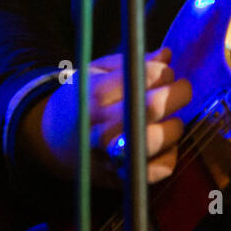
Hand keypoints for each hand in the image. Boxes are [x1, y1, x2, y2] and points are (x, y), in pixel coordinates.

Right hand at [20, 48, 191, 186]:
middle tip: (180, 90)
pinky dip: (168, 157)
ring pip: (158, 138)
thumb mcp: (98, 72)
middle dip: (178, 93)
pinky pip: (156, 170)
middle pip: (154, 106)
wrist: (50, 140)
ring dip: (175, 125)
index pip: (145, 76)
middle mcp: (102, 125)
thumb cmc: (81, 98)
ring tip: (170, 118)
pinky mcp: (119, 176)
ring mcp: (110, 154)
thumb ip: (132, 63)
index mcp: (96, 94)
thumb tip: (167, 54)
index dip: (163, 72)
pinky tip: (163, 145)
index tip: (164, 74)